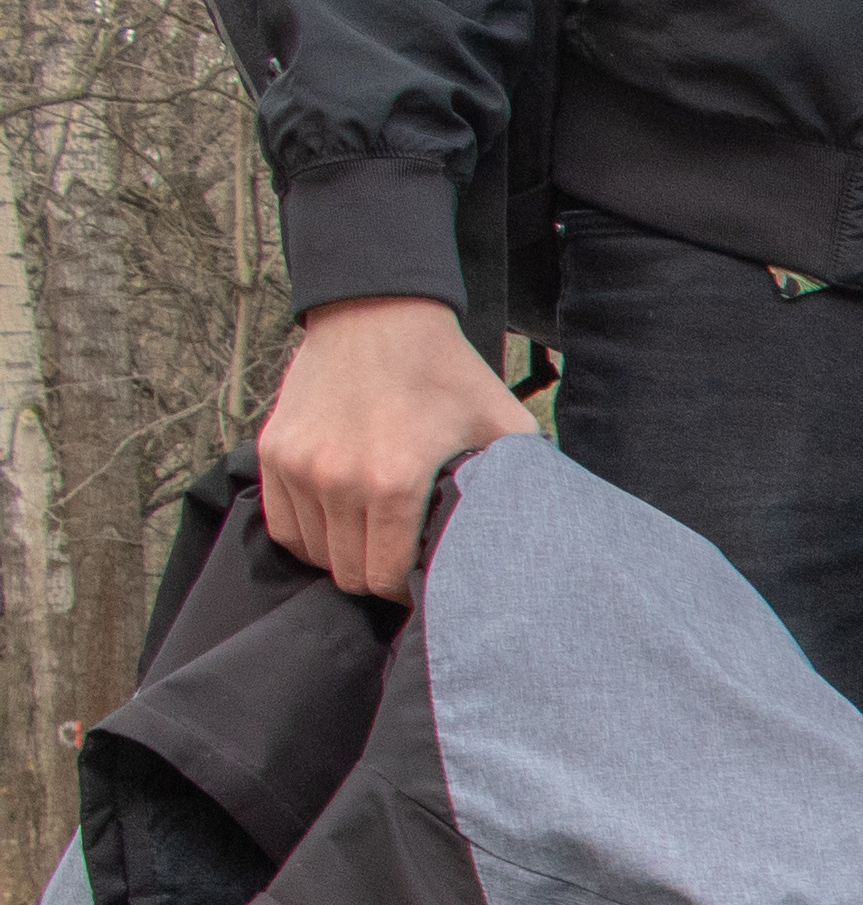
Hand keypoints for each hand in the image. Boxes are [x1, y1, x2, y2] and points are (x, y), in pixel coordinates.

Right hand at [255, 296, 533, 600]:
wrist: (376, 314)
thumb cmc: (445, 372)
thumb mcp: (503, 423)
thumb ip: (525, 480)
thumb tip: (549, 532)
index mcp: (392, 482)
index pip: (386, 577)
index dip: (409, 590)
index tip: (427, 578)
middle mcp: (336, 480)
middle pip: (348, 574)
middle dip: (378, 578)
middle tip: (403, 561)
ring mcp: (297, 467)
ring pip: (313, 553)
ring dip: (343, 556)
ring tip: (375, 538)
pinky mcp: (271, 452)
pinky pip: (281, 525)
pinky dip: (308, 535)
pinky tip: (340, 523)